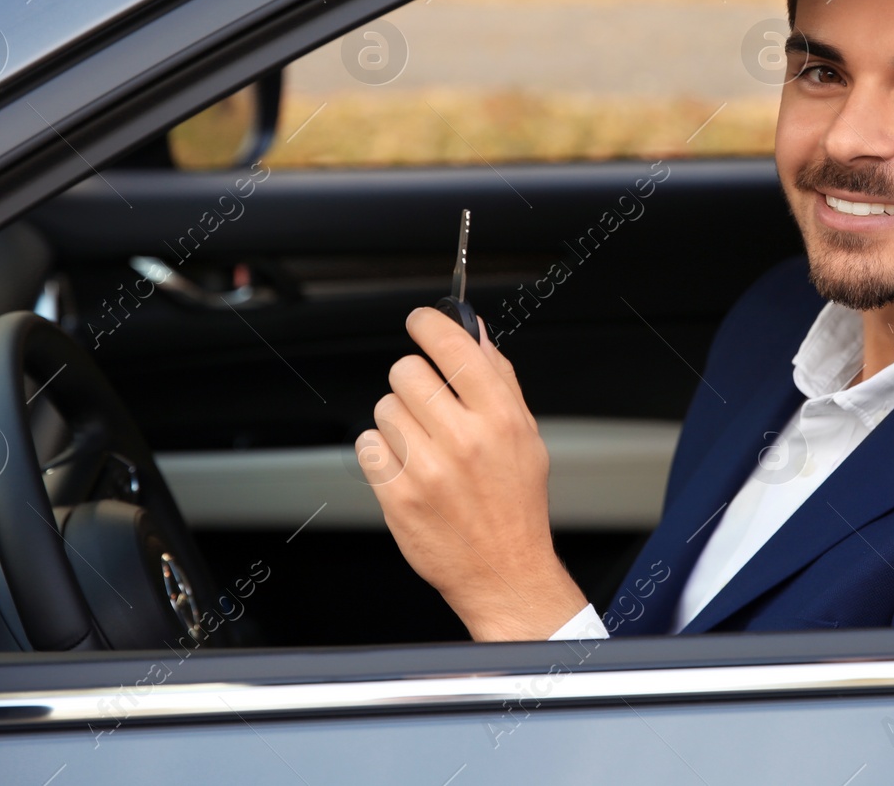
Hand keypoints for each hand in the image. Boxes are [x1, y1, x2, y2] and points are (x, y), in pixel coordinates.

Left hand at [357, 307, 587, 640]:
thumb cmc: (515, 504)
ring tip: (422, 446)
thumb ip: (499, 377)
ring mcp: (428, 470)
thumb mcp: (526, 435)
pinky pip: (367, 446)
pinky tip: (406, 468)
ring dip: (397, 420)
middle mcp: (464, 440)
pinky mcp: (398, 497)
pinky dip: (381, 453)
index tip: (421, 322)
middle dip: (413, 382)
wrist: (504, 571)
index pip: (453, 346)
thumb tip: (474, 330)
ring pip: (384, 408)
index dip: (429, 323)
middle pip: (406, 372)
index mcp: (500, 418)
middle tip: (427, 404)